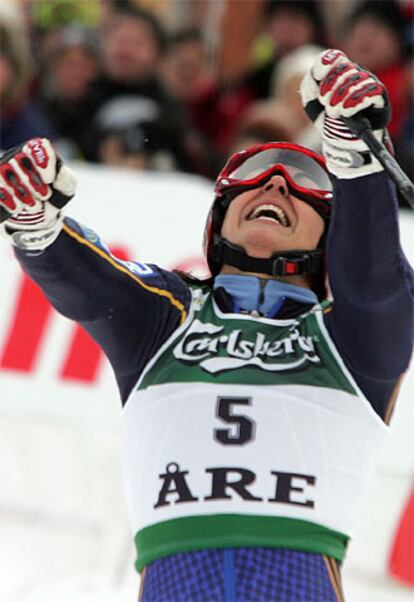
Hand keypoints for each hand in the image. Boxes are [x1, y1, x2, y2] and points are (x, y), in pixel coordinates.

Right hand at [0, 138, 75, 248]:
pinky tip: (18, 207)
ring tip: (36, 206)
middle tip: (45, 195)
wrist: (43, 211)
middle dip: (33, 181)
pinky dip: (8, 199)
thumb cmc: (56, 191)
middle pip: (19, 160)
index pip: (36, 147)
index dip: (42, 161)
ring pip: (6, 175)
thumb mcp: (67, 185)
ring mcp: (4, 171)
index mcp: (37, 152)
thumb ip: (65, 178)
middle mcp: (18, 157)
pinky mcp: (0, 186)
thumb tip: (57, 174)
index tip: (49, 179)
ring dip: (22, 193)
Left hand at [300, 49, 389, 177]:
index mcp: (339, 71)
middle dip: (330, 87)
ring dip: (340, 97)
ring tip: (334, 112)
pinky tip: (346, 112)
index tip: (319, 79)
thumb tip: (323, 66)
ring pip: (356, 78)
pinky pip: (372, 91)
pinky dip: (355, 102)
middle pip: (344, 67)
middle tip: (325, 103)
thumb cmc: (327, 118)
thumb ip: (311, 79)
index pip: (333, 57)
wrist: (340, 142)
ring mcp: (369, 83)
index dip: (325, 65)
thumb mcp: (311, 99)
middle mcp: (356, 74)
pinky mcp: (379, 98)